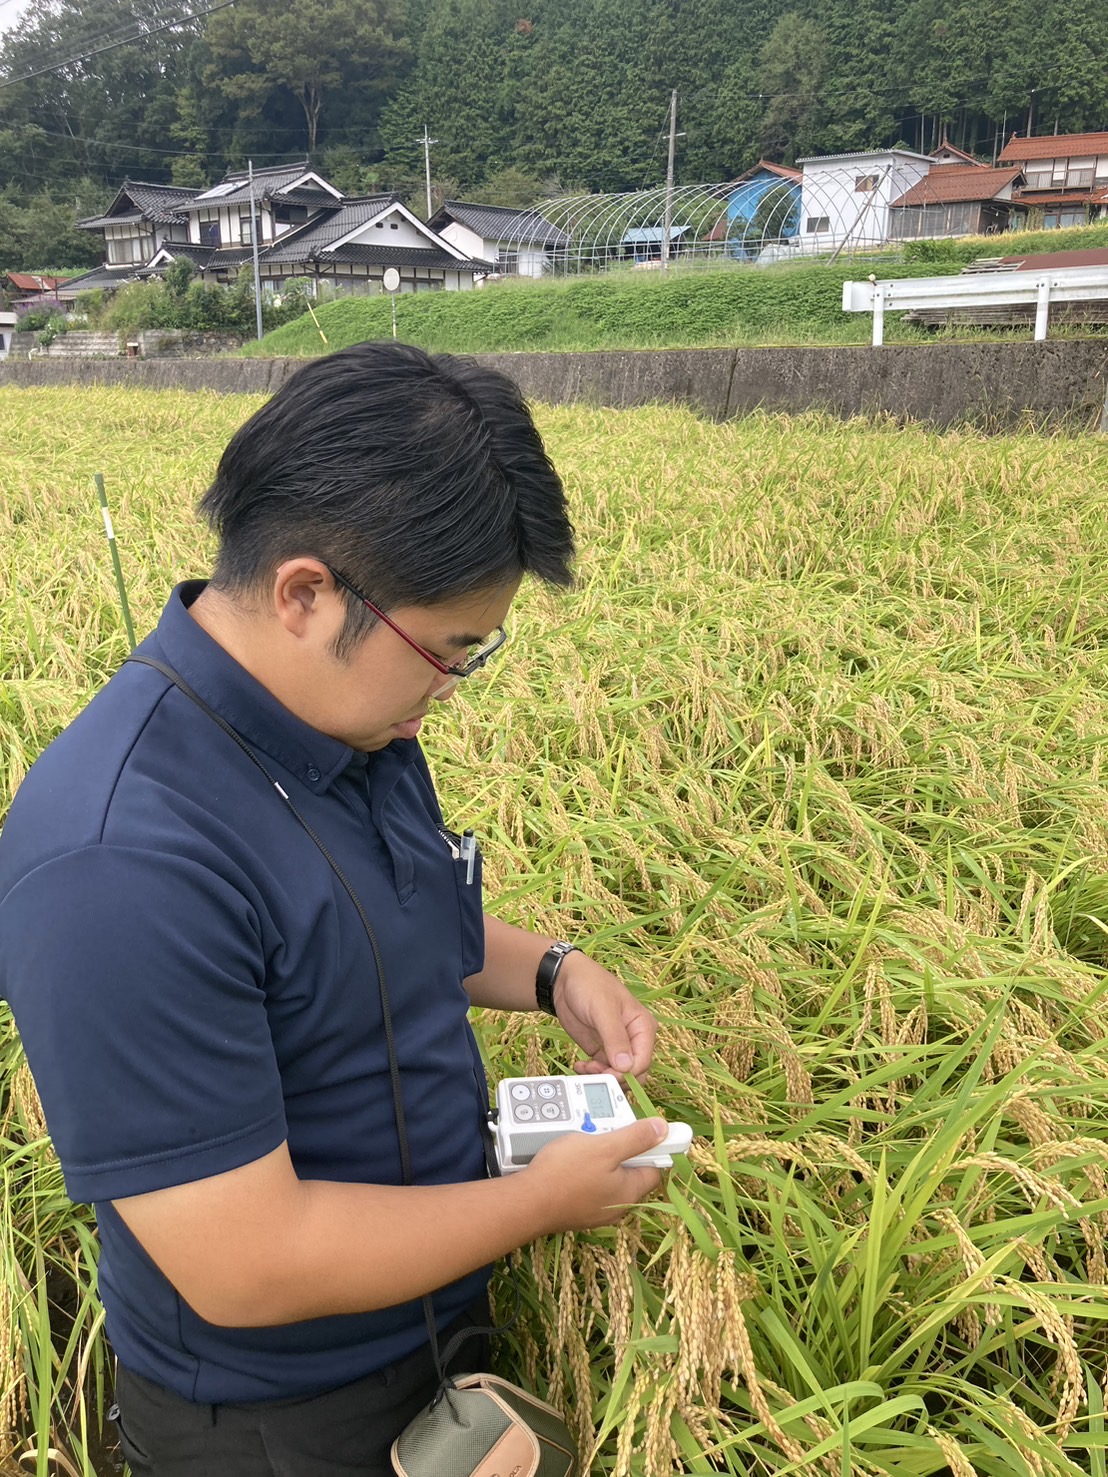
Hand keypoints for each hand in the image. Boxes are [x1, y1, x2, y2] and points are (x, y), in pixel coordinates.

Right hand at [525, 1118, 666, 1231]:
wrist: (526, 1201)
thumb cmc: (566, 1173)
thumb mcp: (605, 1147)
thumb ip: (636, 1138)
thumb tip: (663, 1129)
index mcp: (629, 1193)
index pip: (652, 1167)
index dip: (648, 1146)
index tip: (636, 1129)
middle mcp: (615, 1206)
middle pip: (626, 1169)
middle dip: (616, 1147)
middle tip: (600, 1131)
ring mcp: (594, 1210)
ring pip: (604, 1175)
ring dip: (596, 1155)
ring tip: (580, 1140)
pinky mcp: (575, 1208)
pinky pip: (586, 1183)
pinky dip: (580, 1168)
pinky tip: (567, 1156)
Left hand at [552, 951, 656, 1081]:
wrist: (564, 981)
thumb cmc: (590, 985)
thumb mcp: (603, 1009)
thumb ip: (615, 1037)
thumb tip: (626, 1066)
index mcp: (643, 1027)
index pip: (643, 1061)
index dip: (627, 1073)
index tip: (606, 1074)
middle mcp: (634, 1039)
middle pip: (634, 1073)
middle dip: (614, 1078)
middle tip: (593, 1072)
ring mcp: (617, 1046)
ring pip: (618, 1075)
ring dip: (601, 1078)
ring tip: (584, 1067)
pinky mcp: (602, 1051)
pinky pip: (603, 1071)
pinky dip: (592, 1074)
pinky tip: (580, 1066)